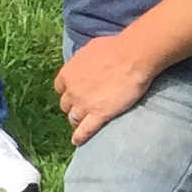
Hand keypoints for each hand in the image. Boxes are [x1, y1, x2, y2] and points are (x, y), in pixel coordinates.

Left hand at [54, 31, 151, 145]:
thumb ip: (82, 61)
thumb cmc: (113, 48)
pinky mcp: (99, 115)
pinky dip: (80, 138)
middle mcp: (71, 91)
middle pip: (66, 105)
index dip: (68, 92)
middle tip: (82, 109)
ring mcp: (84, 104)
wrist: (131, 57)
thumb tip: (86, 62)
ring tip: (82, 125)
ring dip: (77, 121)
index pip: (60, 88)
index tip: (75, 94)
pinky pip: (85, 131)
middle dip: (73, 107)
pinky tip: (78, 142)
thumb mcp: (89, 50)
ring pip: (74, 119)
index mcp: (68, 74)